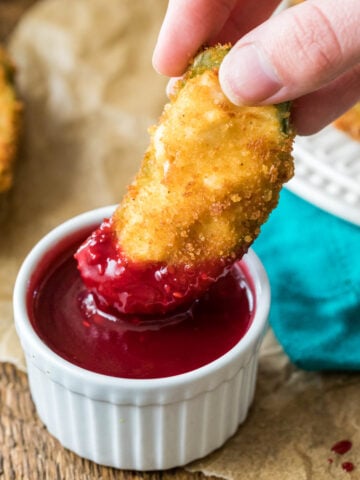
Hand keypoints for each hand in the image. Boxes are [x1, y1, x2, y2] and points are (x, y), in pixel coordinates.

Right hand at [152, 0, 359, 134]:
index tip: (168, 66)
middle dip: (224, 53)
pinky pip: (339, 58)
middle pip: (248, 4)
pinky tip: (305, 120)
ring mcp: (347, 7)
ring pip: (294, 35)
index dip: (186, 16)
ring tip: (248, 125)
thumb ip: (314, 38)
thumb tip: (242, 83)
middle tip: (199, 99)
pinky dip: (321, 91)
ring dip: (271, 84)